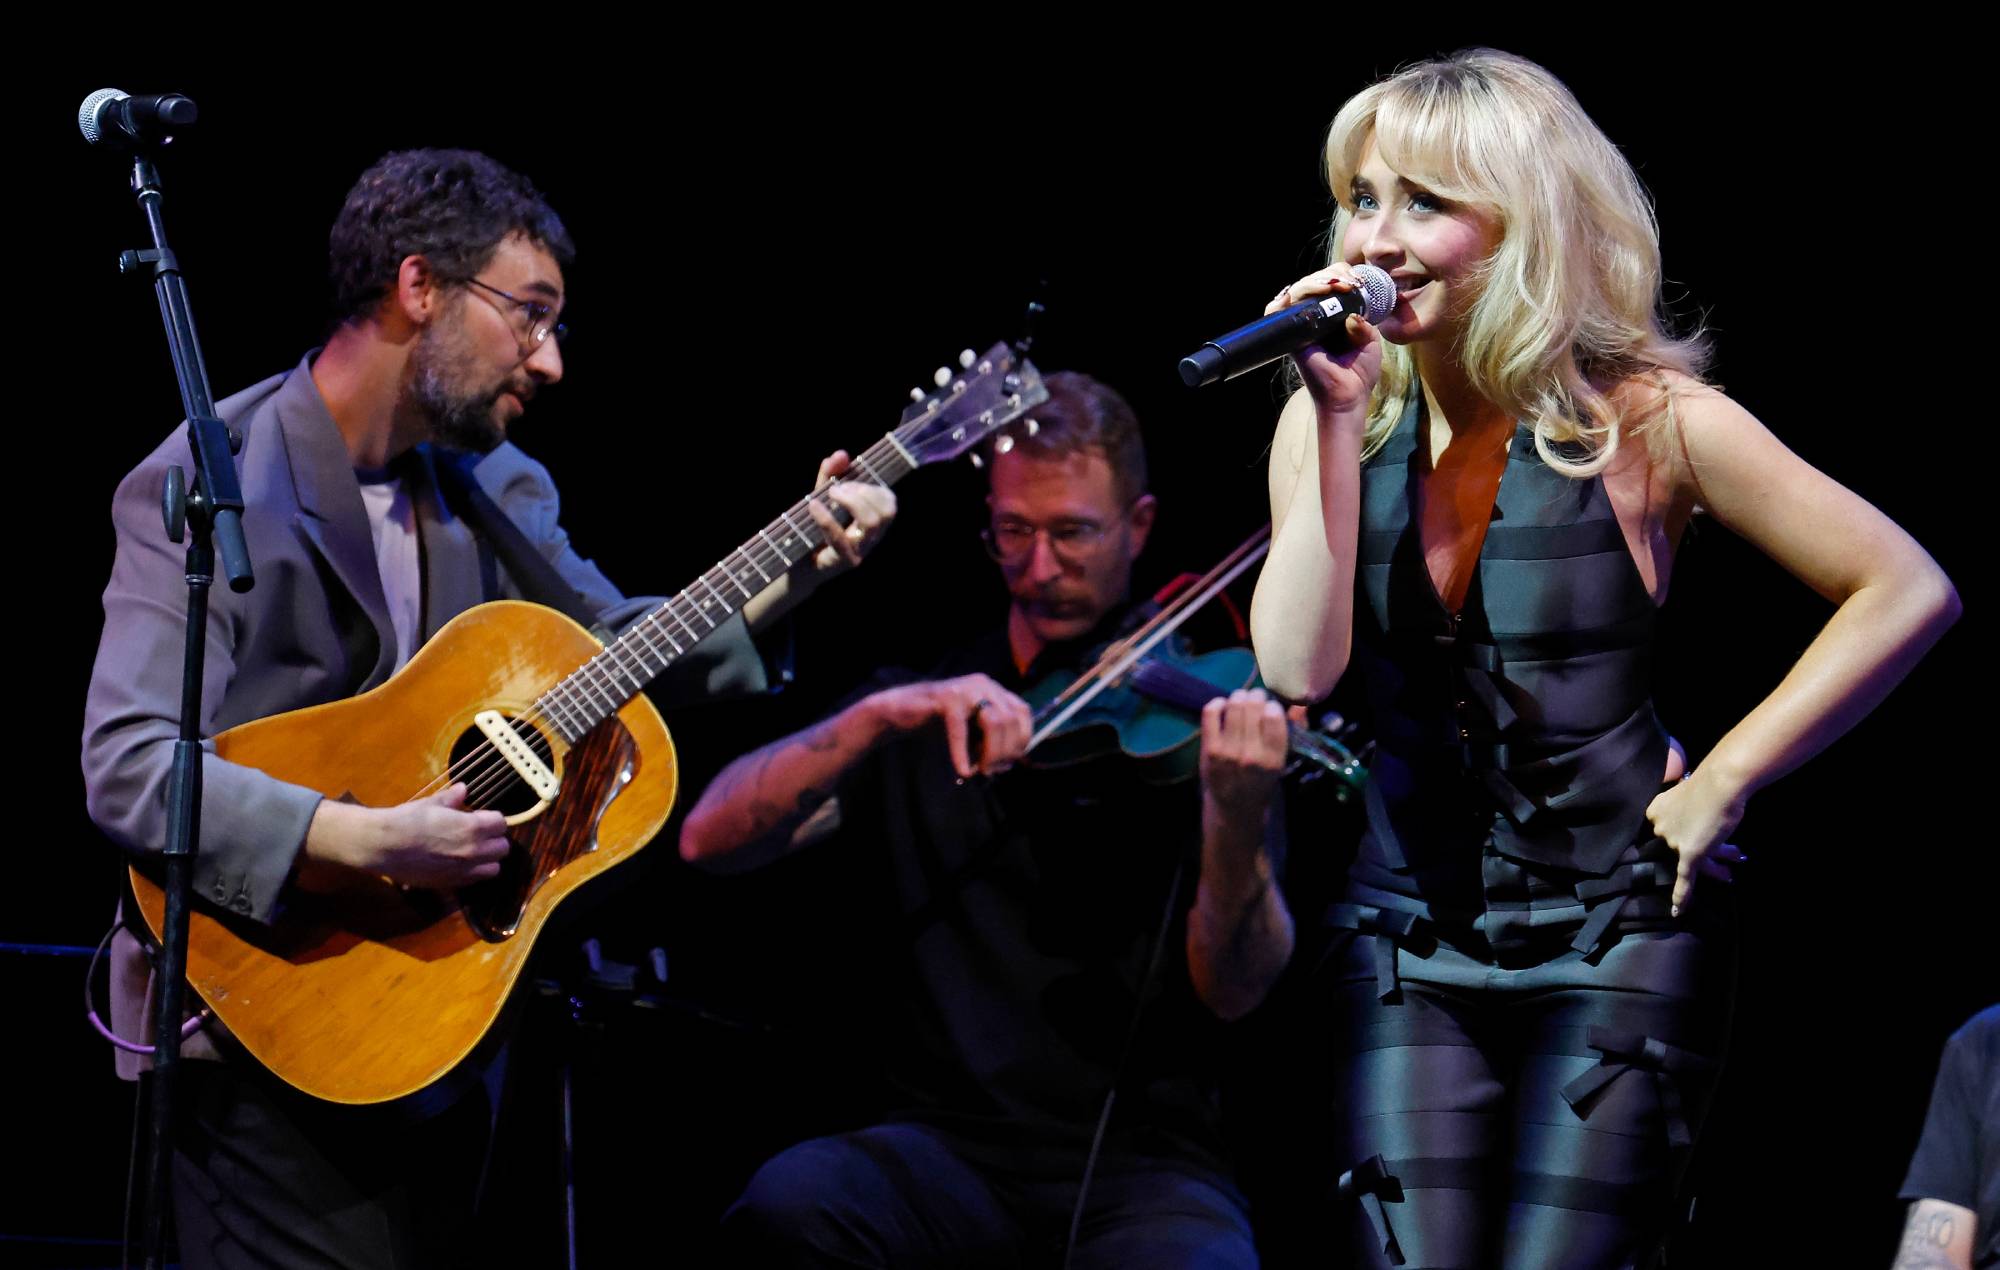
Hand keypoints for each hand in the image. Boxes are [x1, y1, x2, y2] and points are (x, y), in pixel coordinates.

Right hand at [302, 784, 511, 890]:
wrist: (384, 846)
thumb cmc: (407, 819)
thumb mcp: (431, 804)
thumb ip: (452, 798)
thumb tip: (464, 789)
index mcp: (473, 827)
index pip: (501, 823)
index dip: (493, 819)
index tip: (482, 817)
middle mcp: (474, 850)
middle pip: (503, 848)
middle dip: (495, 839)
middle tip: (480, 835)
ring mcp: (464, 870)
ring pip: (494, 868)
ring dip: (488, 859)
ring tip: (474, 852)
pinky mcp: (451, 883)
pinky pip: (475, 880)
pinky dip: (474, 872)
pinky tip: (460, 864)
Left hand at [804, 450, 896, 572]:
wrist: (796, 564)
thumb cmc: (813, 528)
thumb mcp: (821, 496)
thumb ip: (831, 474)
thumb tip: (841, 454)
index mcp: (873, 523)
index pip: (890, 503)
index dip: (874, 488)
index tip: (849, 482)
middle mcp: (872, 538)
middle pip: (886, 511)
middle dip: (863, 492)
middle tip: (837, 489)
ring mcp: (861, 551)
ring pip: (872, 522)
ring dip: (852, 501)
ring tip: (830, 494)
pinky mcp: (844, 561)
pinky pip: (841, 538)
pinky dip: (826, 518)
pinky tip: (813, 505)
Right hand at [867, 674, 1030, 778]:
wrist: (901, 711)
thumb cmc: (939, 726)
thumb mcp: (973, 734)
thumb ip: (992, 742)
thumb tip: (1010, 763)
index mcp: (994, 689)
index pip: (1023, 713)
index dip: (1021, 740)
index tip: (1008, 762)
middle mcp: (984, 684)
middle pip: (1011, 720)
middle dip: (1006, 751)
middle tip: (991, 772)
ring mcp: (966, 688)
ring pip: (994, 722)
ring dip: (991, 753)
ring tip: (979, 771)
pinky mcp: (946, 698)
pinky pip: (961, 730)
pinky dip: (962, 754)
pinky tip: (963, 772)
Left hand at [1199, 689, 1292, 818]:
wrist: (1235, 809)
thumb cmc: (1263, 782)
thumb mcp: (1283, 762)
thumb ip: (1294, 733)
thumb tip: (1300, 704)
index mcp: (1273, 760)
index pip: (1273, 717)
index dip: (1272, 706)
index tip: (1271, 708)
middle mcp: (1249, 756)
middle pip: (1252, 707)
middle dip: (1256, 697)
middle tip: (1256, 699)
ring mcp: (1226, 752)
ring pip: (1233, 706)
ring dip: (1239, 697)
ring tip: (1242, 700)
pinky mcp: (1208, 750)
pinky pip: (1210, 713)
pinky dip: (1217, 703)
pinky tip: (1223, 706)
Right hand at [1267, 265, 1384, 417]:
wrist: (1349, 396)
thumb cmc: (1359, 371)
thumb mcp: (1370, 341)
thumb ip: (1363, 322)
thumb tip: (1350, 315)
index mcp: (1333, 314)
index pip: (1330, 282)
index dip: (1340, 274)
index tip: (1357, 282)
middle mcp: (1315, 317)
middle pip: (1313, 282)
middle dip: (1331, 275)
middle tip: (1349, 283)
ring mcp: (1301, 326)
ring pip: (1296, 291)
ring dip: (1314, 282)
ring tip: (1335, 286)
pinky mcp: (1291, 338)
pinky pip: (1275, 314)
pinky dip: (1280, 302)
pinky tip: (1295, 296)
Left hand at [1644, 770, 1748, 915]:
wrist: (1723, 783)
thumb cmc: (1713, 784)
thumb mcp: (1693, 794)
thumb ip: (1690, 811)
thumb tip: (1702, 825)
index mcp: (1655, 810)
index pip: (1667, 831)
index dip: (1686, 836)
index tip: (1699, 835)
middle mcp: (1660, 827)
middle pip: (1681, 846)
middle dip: (1708, 850)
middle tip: (1730, 854)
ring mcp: (1673, 842)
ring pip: (1691, 861)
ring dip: (1715, 865)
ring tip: (1733, 867)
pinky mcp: (1689, 854)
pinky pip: (1685, 880)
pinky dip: (1681, 896)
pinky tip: (1678, 912)